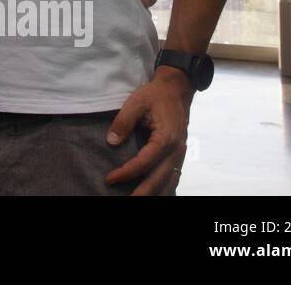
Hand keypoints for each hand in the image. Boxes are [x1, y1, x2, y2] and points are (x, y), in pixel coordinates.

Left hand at [104, 67, 191, 194]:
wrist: (176, 90)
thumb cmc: (155, 95)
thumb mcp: (136, 102)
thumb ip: (123, 121)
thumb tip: (111, 142)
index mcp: (166, 138)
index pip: (144, 163)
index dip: (126, 173)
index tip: (109, 179)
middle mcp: (176, 150)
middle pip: (159, 179)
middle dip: (142, 192)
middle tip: (124, 201)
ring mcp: (180, 154)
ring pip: (169, 181)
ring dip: (154, 193)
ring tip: (136, 200)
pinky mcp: (179, 154)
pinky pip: (173, 176)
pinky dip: (164, 187)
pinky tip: (153, 193)